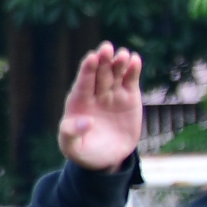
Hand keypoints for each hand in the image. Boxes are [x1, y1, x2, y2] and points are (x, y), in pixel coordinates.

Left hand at [58, 43, 145, 170]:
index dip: (87, 70)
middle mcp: (95, 94)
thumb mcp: (72, 148)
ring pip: (116, 73)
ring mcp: (113, 94)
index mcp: (78, 103)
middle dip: (103, 60)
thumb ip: (72, 134)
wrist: (107, 158)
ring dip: (119, 62)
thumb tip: (85, 120)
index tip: (91, 57)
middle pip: (99, 73)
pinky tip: (135, 60)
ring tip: (124, 54)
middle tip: (107, 48)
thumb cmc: (84, 152)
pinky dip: (133, 70)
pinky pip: (130, 81)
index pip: (83, 83)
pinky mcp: (129, 97)